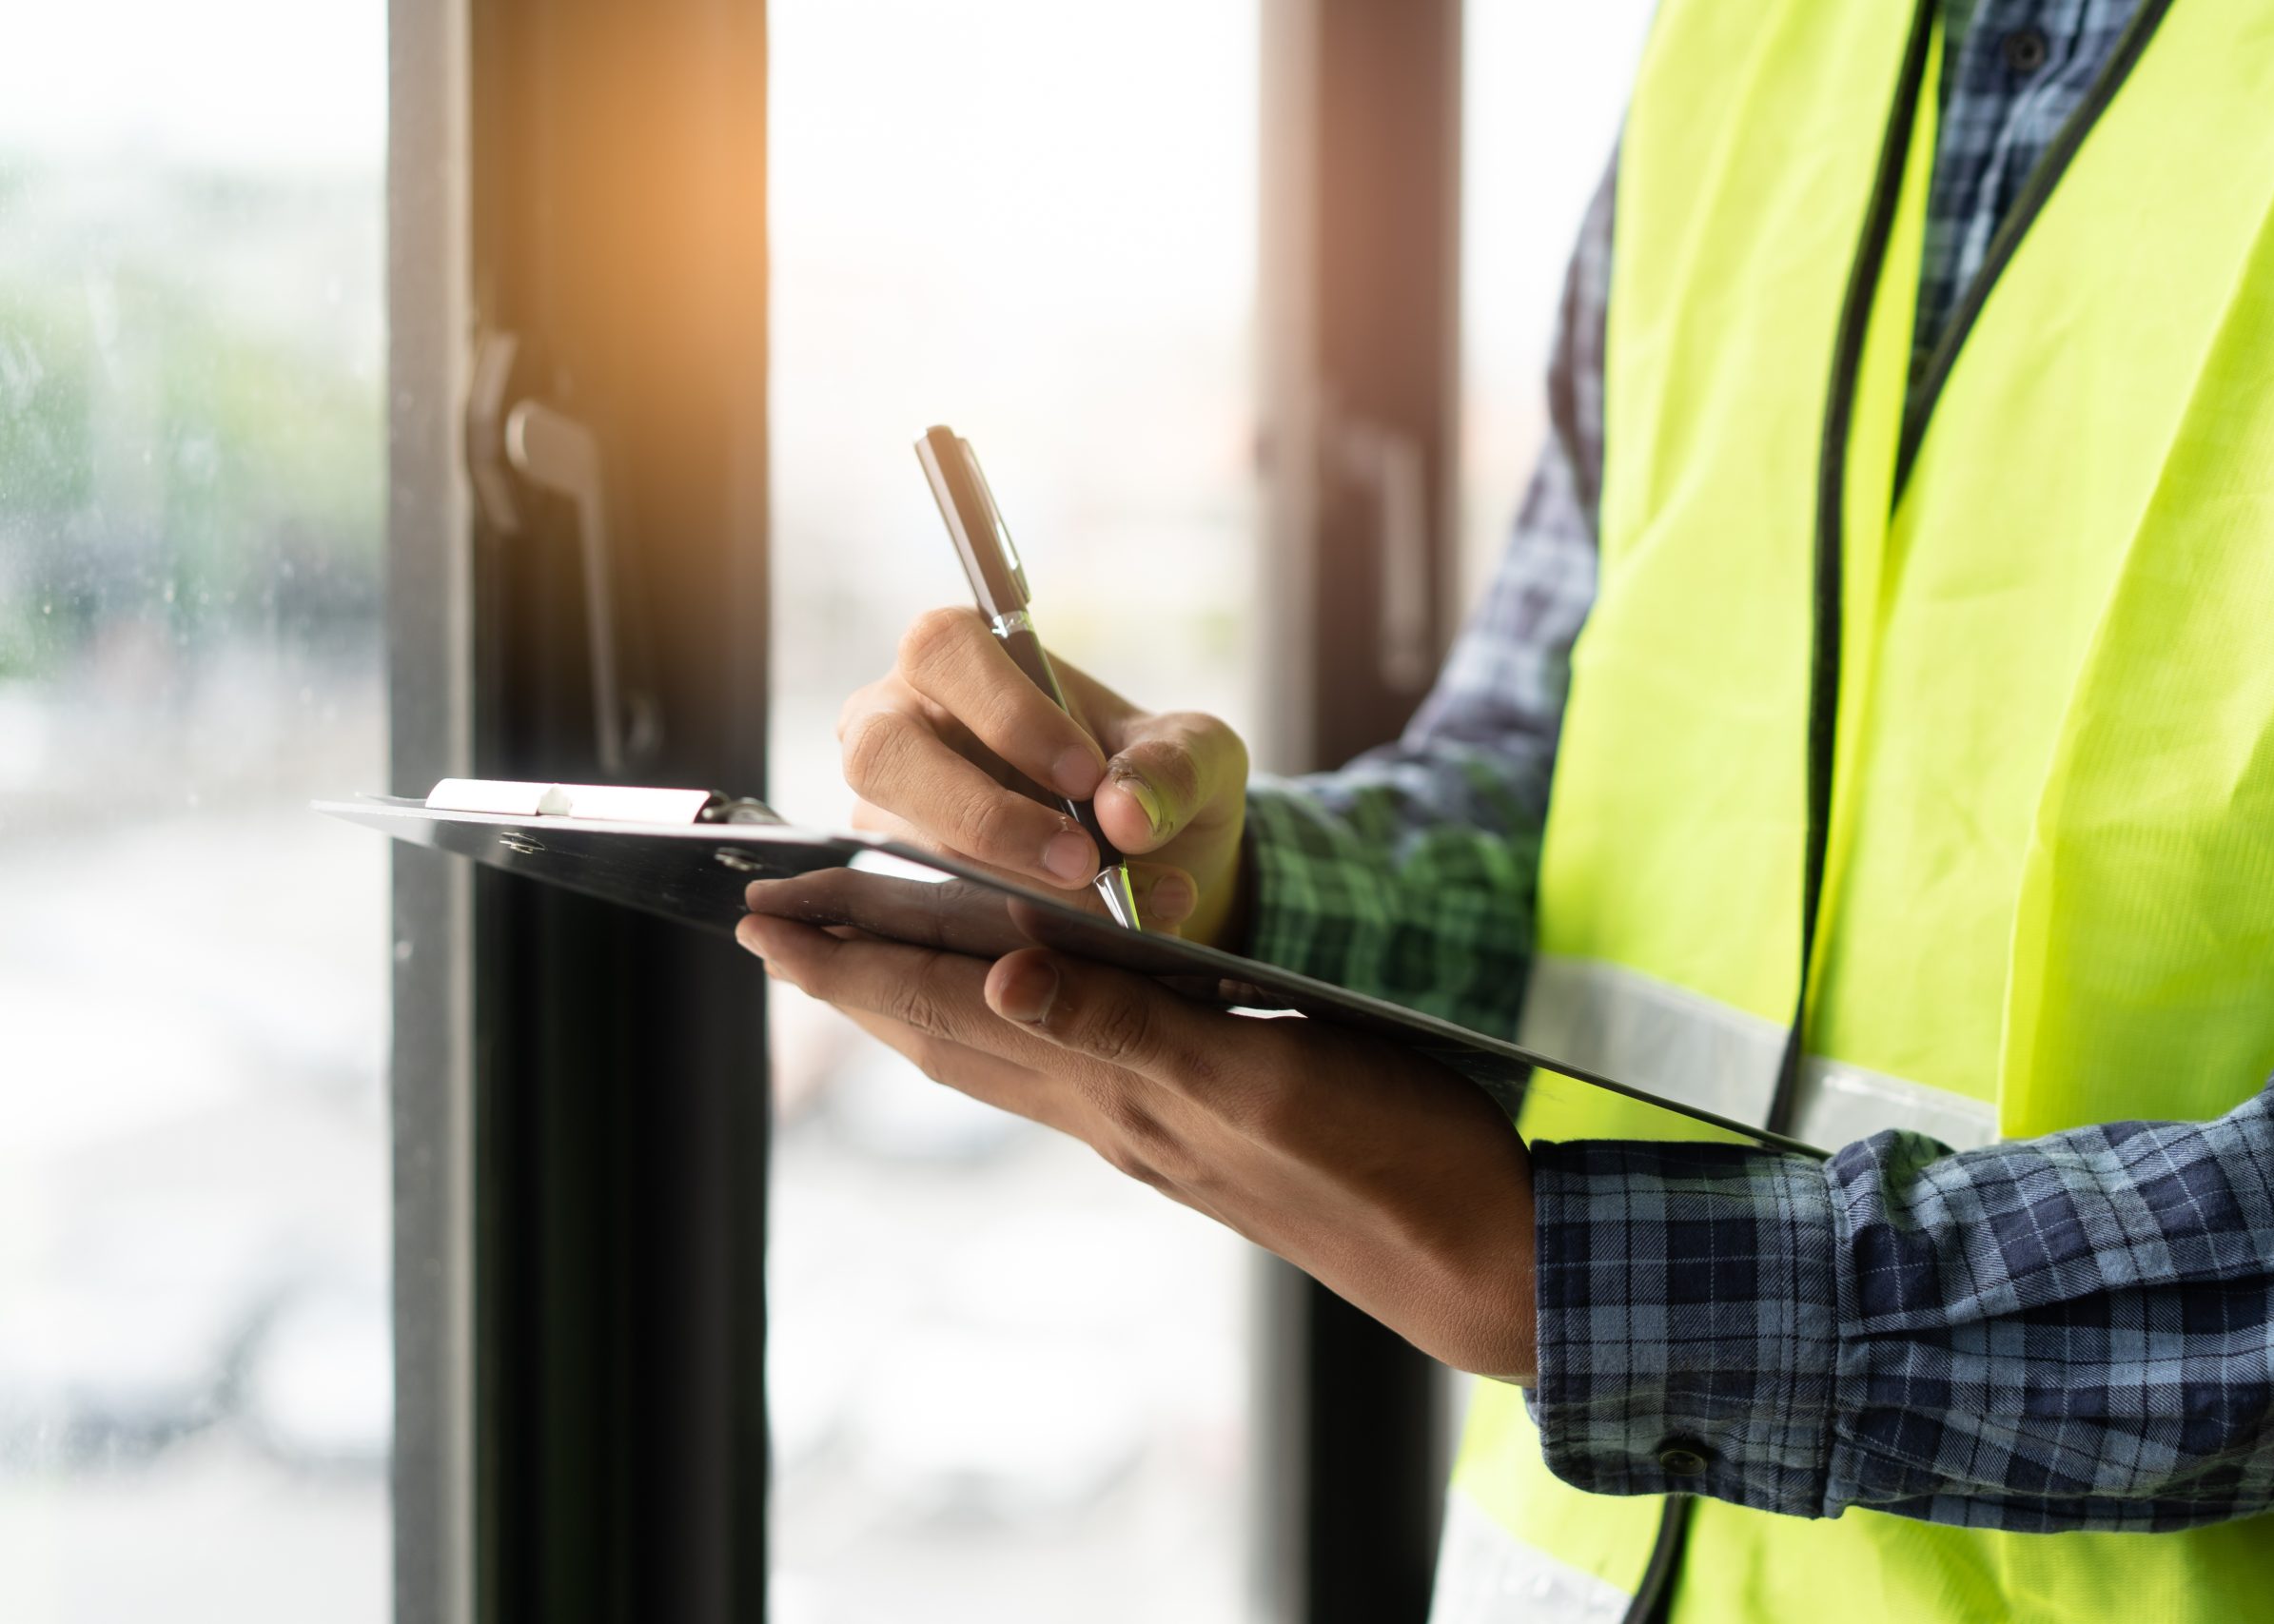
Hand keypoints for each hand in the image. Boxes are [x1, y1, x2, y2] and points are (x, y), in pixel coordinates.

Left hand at [737, 910, 1537, 1383]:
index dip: (853, 964)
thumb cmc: (1383, 1154)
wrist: (1464, 1248)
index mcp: (1117, 1085)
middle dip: (855, 979)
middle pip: (948, 1037)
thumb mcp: (1258, 1075)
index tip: (762, 918)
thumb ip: (1129, 1028)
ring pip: (996, 1055)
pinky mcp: (1195, 1126)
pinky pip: (1062, 1066)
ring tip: (856, 959)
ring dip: (916, 1002)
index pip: (951, 1013)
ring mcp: (1148, 1126)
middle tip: (771, 927)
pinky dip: (1006, 1023)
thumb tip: (996, 978)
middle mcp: (1113, 1110)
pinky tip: (1011, 1006)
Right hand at [839, 608, 1249, 945]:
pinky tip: (1071, 947)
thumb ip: (1175, 767)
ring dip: (1001, 882)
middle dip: (983, 813)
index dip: (1006, 711)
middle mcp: (901, 722)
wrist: (1150, 862)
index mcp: (964, 656)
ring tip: (1103, 911)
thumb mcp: (1195, 756)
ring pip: (900, 841)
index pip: (944, 649)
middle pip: (884, 750)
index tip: (1086, 776)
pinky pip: (916, 911)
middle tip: (1080, 861)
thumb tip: (1124, 813)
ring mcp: (887, 806)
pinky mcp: (895, 883)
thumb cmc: (1152, 776)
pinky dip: (1000, 931)